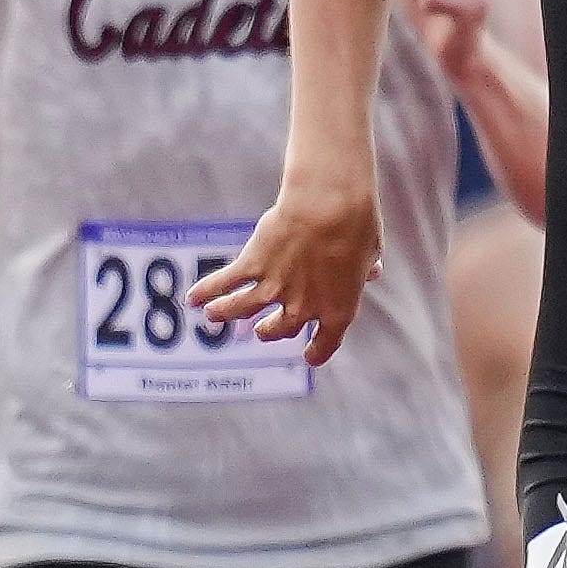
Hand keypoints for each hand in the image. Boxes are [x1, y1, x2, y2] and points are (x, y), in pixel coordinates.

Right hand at [190, 166, 382, 366]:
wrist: (331, 209)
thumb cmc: (357, 228)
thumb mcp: (371, 254)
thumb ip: (366, 269)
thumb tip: (373, 272)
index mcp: (338, 310)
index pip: (327, 342)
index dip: (317, 352)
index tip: (308, 358)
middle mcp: (303, 306)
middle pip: (281, 328)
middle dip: (269, 331)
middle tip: (260, 331)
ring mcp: (274, 288)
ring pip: (243, 309)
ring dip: (226, 314)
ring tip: (213, 316)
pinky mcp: (253, 265)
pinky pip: (225, 282)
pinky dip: (207, 291)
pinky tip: (193, 297)